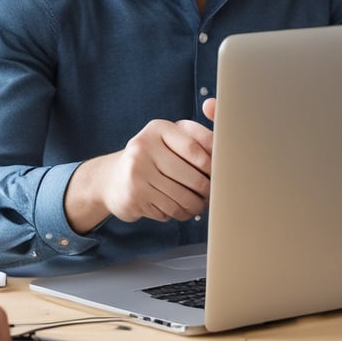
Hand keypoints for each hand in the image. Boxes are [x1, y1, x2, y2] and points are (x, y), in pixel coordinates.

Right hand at [65, 116, 213, 231]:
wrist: (113, 178)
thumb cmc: (154, 158)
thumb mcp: (171, 141)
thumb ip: (197, 140)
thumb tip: (229, 151)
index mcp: (159, 128)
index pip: (195, 148)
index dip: (213, 165)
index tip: (220, 172)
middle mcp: (144, 145)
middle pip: (192, 176)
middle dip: (207, 190)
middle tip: (213, 195)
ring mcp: (136, 170)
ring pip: (182, 197)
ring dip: (195, 205)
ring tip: (198, 205)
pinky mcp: (133, 194)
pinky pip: (168, 209)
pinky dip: (179, 213)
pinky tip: (179, 210)